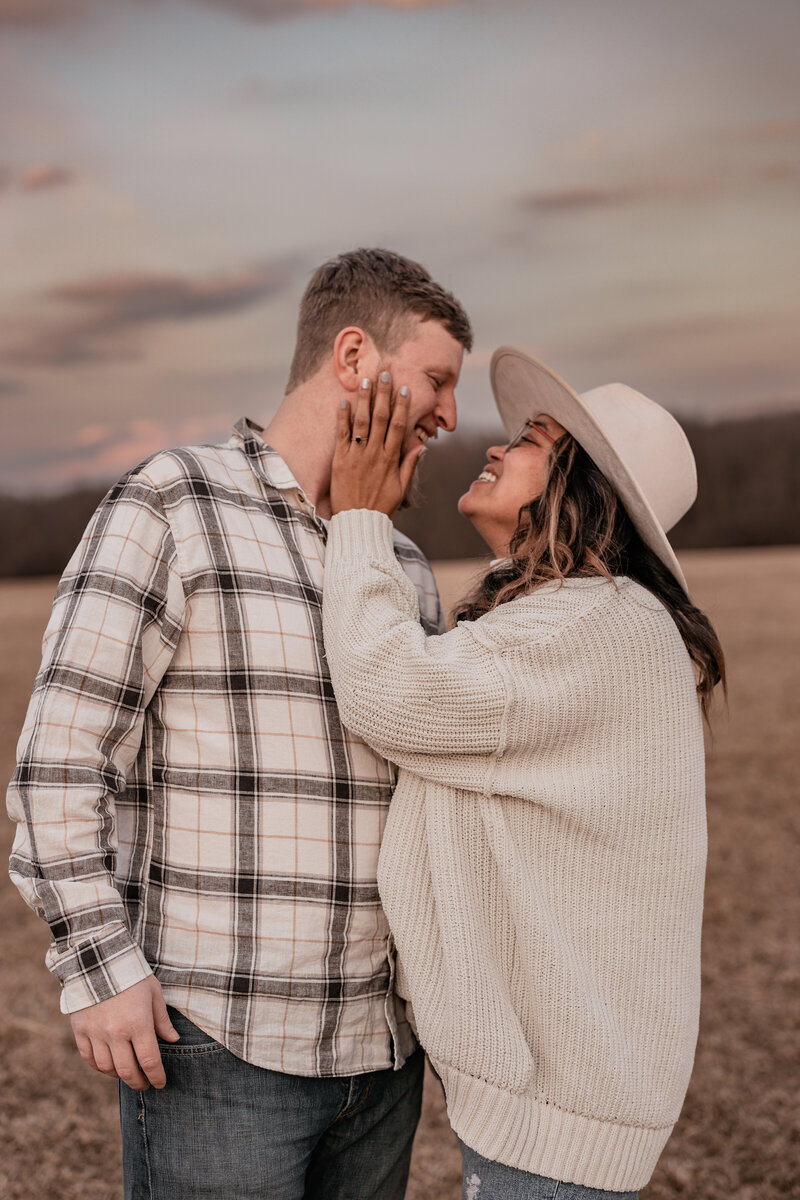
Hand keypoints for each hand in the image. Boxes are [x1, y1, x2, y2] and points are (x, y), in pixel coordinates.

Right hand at [70, 975, 178, 1090]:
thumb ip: (162, 1019)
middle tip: (145, 1084)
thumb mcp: (153, 992)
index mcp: (138, 1023)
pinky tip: (108, 1066)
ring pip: (107, 1068)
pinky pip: (89, 1058)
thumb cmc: (131, 975)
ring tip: (128, 1074)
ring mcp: (96, 1033)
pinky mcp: (80, 1030)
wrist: (98, 959)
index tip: (160, 1083)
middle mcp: (116, 1032)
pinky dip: (99, 1067)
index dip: (156, 1076)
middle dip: (139, 1082)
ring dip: (119, 1076)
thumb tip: (173, 1040)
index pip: (149, 1061)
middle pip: (128, 1070)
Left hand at [330, 372, 424, 516]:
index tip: (404, 389)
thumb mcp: (401, 489)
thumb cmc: (381, 507)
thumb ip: (410, 466)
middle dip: (383, 394)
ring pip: (361, 422)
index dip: (402, 406)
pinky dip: (342, 418)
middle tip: (384, 373)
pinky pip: (341, 435)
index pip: (398, 426)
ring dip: (363, 399)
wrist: (358, 522)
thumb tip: (422, 447)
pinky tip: (343, 402)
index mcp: (391, 459)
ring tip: (365, 380)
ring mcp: (356, 456)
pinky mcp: (339, 461)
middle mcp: (374, 454)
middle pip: (380, 418)